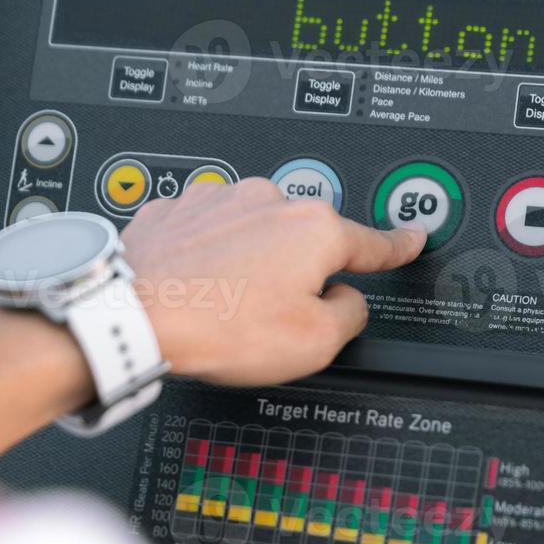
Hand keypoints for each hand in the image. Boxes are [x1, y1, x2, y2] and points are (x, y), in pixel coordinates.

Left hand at [120, 179, 425, 385]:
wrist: (132, 314)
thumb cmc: (218, 326)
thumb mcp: (314, 344)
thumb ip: (349, 316)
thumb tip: (346, 301)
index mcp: (315, 230)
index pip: (372, 241)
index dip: (397, 245)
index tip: (412, 236)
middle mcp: (269, 201)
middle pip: (303, 243)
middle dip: (295, 276)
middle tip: (269, 317)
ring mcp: (219, 199)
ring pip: (252, 236)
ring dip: (246, 266)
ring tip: (222, 307)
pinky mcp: (177, 209)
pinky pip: (207, 235)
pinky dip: (206, 259)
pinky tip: (195, 288)